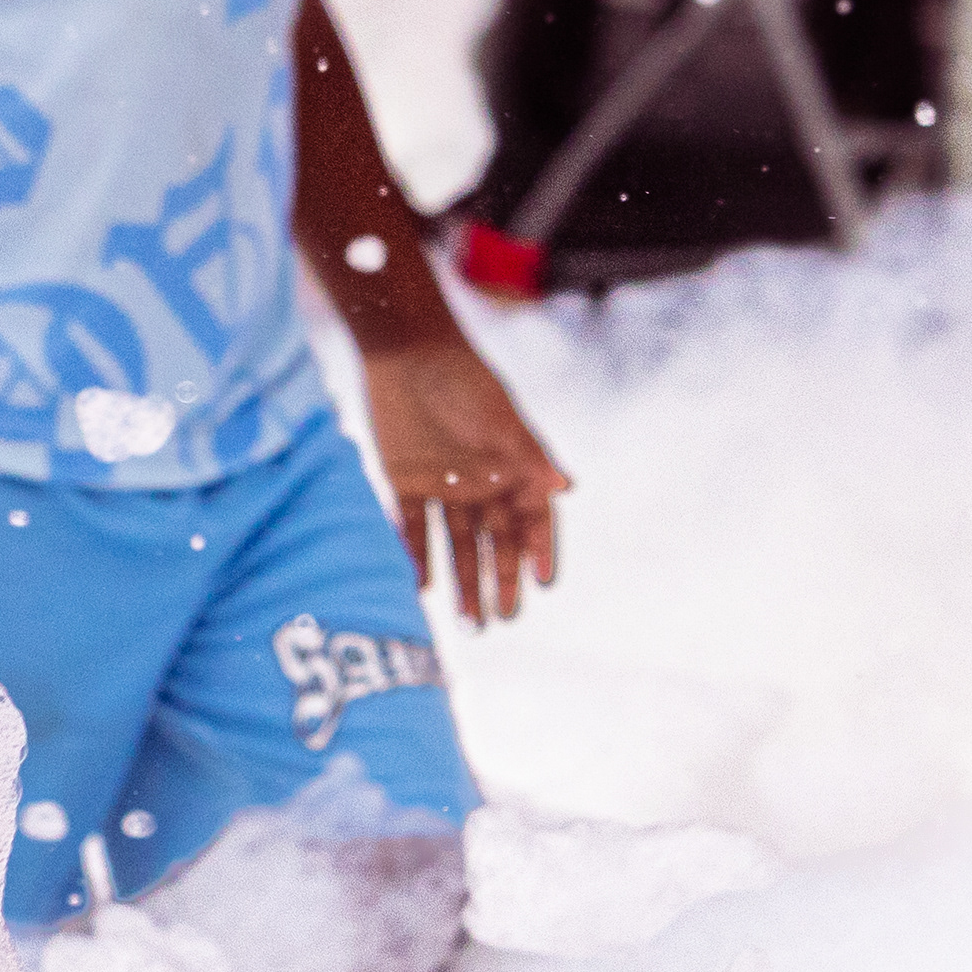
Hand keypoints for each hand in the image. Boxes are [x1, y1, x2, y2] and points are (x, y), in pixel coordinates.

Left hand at [360, 335, 567, 625]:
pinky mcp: (405, 480)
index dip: (540, 550)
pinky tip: (422, 590)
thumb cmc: (461, 379)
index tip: (544, 585)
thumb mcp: (497, 418)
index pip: (533, 518)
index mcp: (510, 466)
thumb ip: (527, 455)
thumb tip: (566, 486)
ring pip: (457, 543)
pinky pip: (413, 529)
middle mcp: (480, 481)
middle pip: (495, 541)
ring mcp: (443, 483)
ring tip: (470, 623)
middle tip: (504, 620)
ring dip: (464, 580)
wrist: (404, 348)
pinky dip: (417, 557)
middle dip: (501, 580)